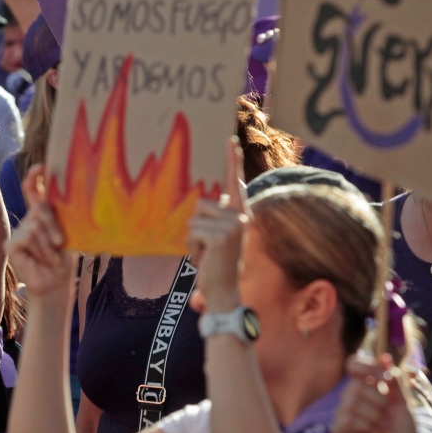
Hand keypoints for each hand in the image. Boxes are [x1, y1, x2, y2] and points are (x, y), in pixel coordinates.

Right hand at [6, 164, 73, 297]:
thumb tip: (57, 200)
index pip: (32, 189)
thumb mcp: (67, 233)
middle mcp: (28, 219)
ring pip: (35, 226)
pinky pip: (27, 237)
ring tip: (52, 257)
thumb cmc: (64, 258)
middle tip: (59, 242)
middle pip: (40, 207)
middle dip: (53, 224)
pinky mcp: (10, 244)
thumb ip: (60, 215)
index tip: (42, 166)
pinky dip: (39, 250)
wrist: (56, 281)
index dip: (34, 176)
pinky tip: (40, 259)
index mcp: (42, 213)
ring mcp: (18, 231)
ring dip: (48, 245)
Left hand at [187, 139, 246, 313]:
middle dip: (195, 226)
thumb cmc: (215, 264)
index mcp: (240, 214)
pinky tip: (203, 259)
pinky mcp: (221, 235)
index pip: (235, 183)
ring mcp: (232, 225)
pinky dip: (191, 246)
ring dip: (191, 238)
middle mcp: (240, 217)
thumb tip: (200, 202)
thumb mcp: (217, 237)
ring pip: (193, 217)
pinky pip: (192, 230)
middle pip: (200, 204)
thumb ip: (214, 218)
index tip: (229, 140)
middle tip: (206, 247)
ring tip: (205, 253)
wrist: (223, 292)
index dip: (232, 161)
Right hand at [332, 355, 415, 432]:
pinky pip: (347, 420)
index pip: (353, 364)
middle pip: (356, 386)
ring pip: (352, 403)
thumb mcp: (402, 404)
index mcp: (364, 386)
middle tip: (385, 415)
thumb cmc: (399, 431)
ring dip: (374, 417)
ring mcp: (342, 413)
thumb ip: (394, 381)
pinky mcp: (338, 429)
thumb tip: (385, 357)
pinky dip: (365, 427)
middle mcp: (349, 397)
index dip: (366, 366)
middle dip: (378, 401)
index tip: (384, 377)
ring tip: (378, 427)